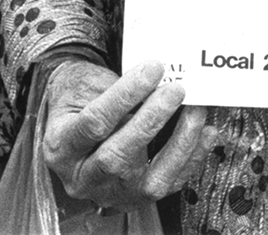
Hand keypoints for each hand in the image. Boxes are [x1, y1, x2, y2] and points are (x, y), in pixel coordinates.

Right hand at [42, 59, 208, 210]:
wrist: (77, 120)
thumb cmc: (79, 98)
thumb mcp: (83, 86)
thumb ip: (114, 88)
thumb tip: (156, 79)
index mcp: (61, 147)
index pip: (94, 123)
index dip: (125, 95)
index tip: (152, 69)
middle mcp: (82, 178)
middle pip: (117, 157)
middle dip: (151, 120)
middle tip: (175, 90)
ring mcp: (110, 193)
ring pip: (148, 181)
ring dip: (178, 144)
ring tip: (195, 111)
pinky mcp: (137, 198)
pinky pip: (169, 185)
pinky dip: (191, 159)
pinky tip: (206, 134)